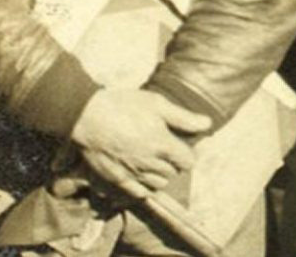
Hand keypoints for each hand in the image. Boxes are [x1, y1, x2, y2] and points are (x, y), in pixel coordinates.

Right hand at [70, 87, 210, 199]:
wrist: (87, 116)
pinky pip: (140, 193)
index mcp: (163, 145)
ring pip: (158, 184)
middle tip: (162, 148)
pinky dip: (144, 186)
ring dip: (159, 174)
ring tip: (151, 160)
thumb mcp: (156, 103)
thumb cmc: (123, 106)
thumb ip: (183, 117)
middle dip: (172, 162)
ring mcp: (134, 174)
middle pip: (174, 173)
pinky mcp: (118, 180)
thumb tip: (208, 123)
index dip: (186, 153)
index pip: (188, 162)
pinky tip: (139, 173)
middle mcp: (151, 164)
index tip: (178, 145)